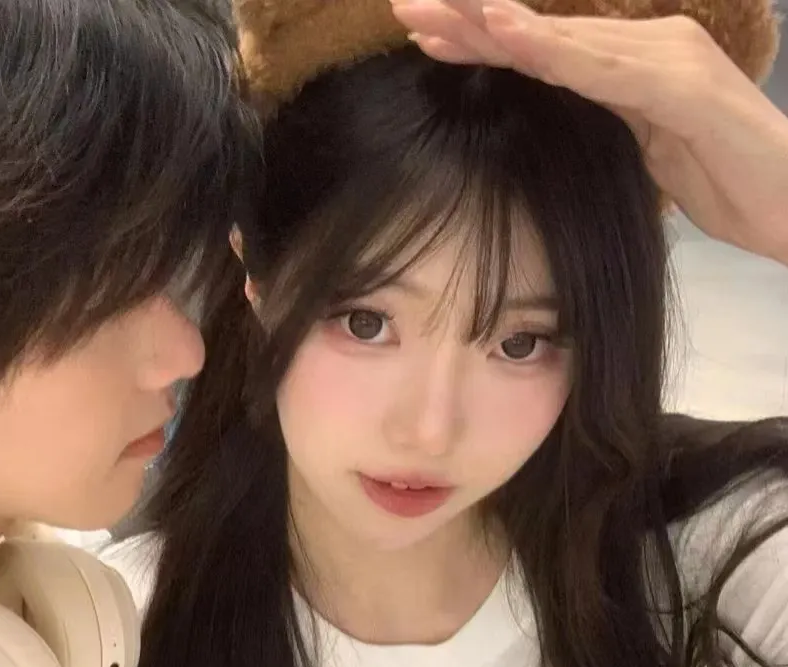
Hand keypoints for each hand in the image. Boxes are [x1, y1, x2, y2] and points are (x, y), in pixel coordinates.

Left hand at [390, 0, 787, 265]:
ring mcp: (669, 60)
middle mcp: (649, 47)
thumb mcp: (641, 157)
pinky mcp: (684, 88)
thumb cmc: (726, 182)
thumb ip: (603, 128)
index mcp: (633, 66)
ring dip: (501, 27)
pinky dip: (555, 53)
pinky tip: (510, 38)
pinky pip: (607, 71)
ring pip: (569, 42)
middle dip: (473, 20)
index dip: (483, 38)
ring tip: (443, 12)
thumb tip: (553, 129)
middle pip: (545, 34)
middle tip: (407, 7)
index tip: (425, 33)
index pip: (544, 50)